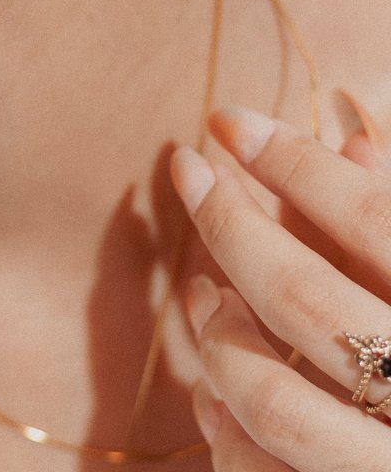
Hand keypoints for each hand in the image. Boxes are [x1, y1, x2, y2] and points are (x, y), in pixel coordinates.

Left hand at [170, 105, 390, 469]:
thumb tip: (351, 142)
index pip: (371, 220)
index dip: (295, 163)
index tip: (228, 121)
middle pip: (305, 299)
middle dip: (230, 223)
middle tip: (188, 170)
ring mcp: (383, 466)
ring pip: (273, 401)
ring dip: (217, 337)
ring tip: (201, 292)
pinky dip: (224, 426)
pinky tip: (213, 389)